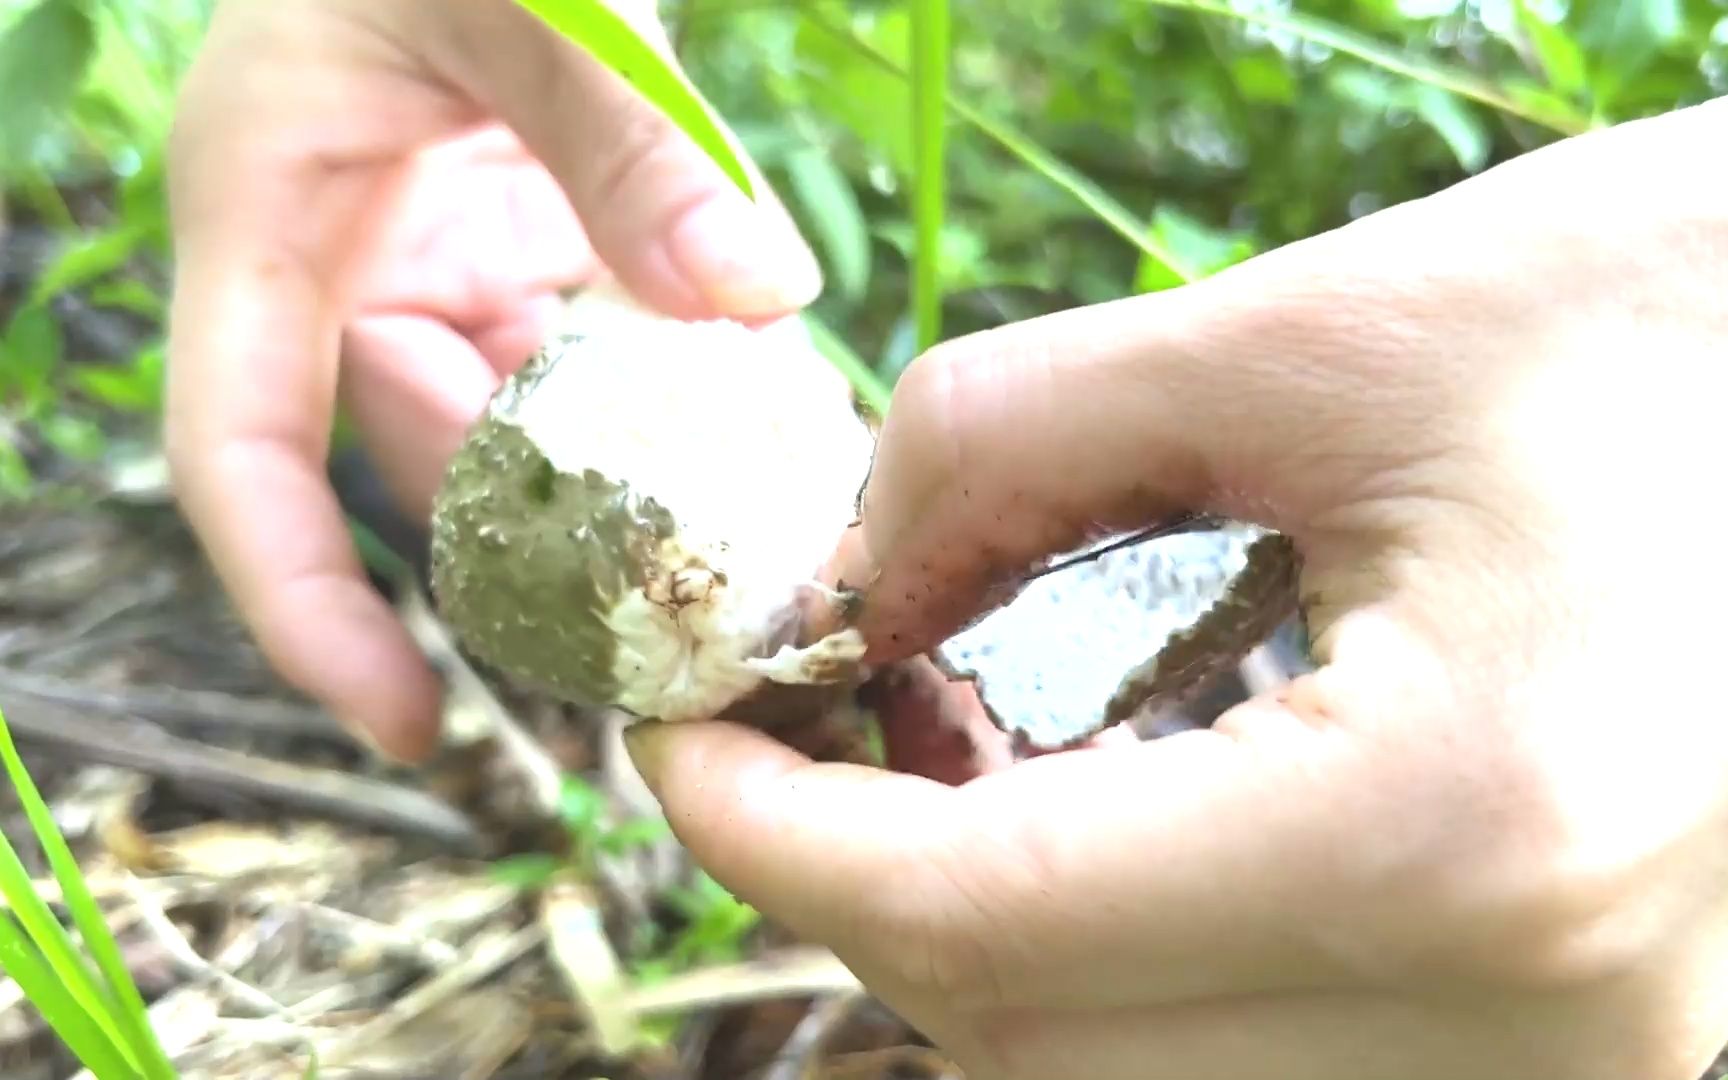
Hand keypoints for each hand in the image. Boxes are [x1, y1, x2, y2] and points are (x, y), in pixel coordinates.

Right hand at [163, 0, 819, 759]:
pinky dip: (670, 388)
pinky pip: (590, 353)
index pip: (246, 460)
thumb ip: (629, 137)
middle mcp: (342, 264)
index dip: (308, 609)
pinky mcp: (523, 241)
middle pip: (423, 462)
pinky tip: (767, 408)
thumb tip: (761, 297)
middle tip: (685, 615)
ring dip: (632, 468)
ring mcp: (439, 258)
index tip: (405, 726)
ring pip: (525, 421)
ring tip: (757, 527)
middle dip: (542, 537)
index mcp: (266, 221)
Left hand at [626, 98, 1727, 1079]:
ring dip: (994, 953)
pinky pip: (1269, 1072)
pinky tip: (1109, 832)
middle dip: (865, 896)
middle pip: (1036, 1055)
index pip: (981, 925)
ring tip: (962, 766)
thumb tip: (828, 583)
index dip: (769, 834)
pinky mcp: (1596, 1062)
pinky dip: (1131, 982)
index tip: (680, 734)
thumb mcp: (1324, 331)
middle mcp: (1547, 1028)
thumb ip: (1013, 448)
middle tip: (806, 732)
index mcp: (1465, 830)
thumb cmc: (1674, 320)